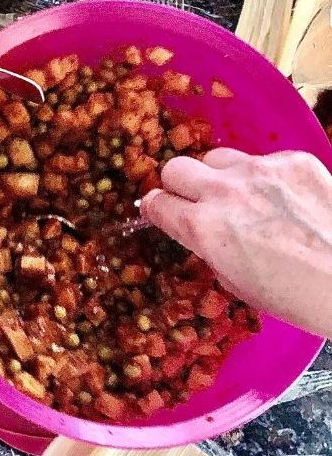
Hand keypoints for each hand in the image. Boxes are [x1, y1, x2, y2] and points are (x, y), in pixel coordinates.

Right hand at [141, 148, 331, 337]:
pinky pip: (263, 159)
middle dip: (181, 185)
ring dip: (222, 177)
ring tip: (245, 199)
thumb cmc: (299, 296)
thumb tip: (205, 233)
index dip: (157, 209)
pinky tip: (284, 200)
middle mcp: (225, 192)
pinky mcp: (295, 159)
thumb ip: (211, 248)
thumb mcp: (237, 282)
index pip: (156, 203)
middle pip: (176, 167)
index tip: (162, 212)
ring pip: (218, 158)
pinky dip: (265, 177)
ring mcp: (261, 170)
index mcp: (204, 229)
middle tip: (197, 202)